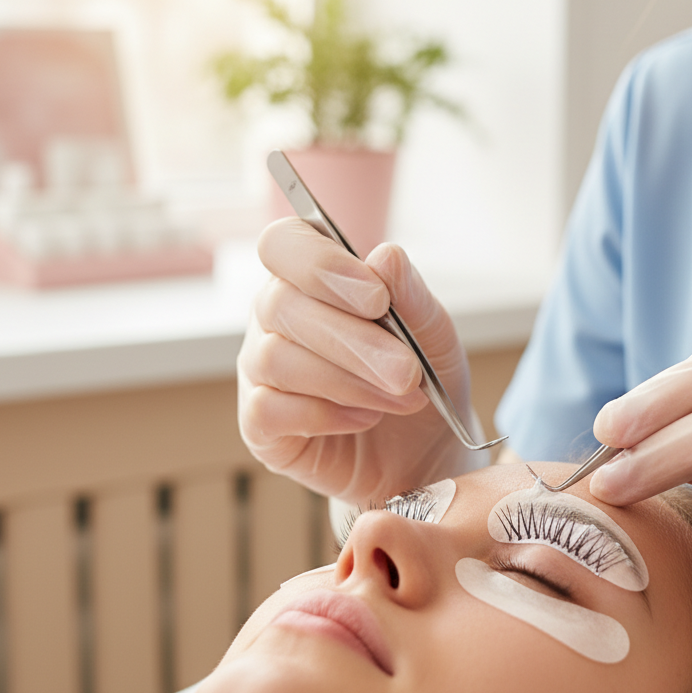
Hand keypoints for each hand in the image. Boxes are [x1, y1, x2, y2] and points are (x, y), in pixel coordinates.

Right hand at [237, 218, 486, 505]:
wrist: (425, 448)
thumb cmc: (421, 375)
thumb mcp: (433, 332)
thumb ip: (409, 294)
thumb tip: (383, 257)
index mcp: (310, 276)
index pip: (283, 244)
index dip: (320, 263)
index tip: (377, 298)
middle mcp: (274, 315)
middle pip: (281, 304)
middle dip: (353, 340)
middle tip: (407, 371)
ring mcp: (259, 369)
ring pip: (277, 358)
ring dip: (349, 381)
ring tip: (401, 396)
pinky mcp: (258, 423)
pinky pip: (268, 409)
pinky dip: (325, 414)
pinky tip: (365, 417)